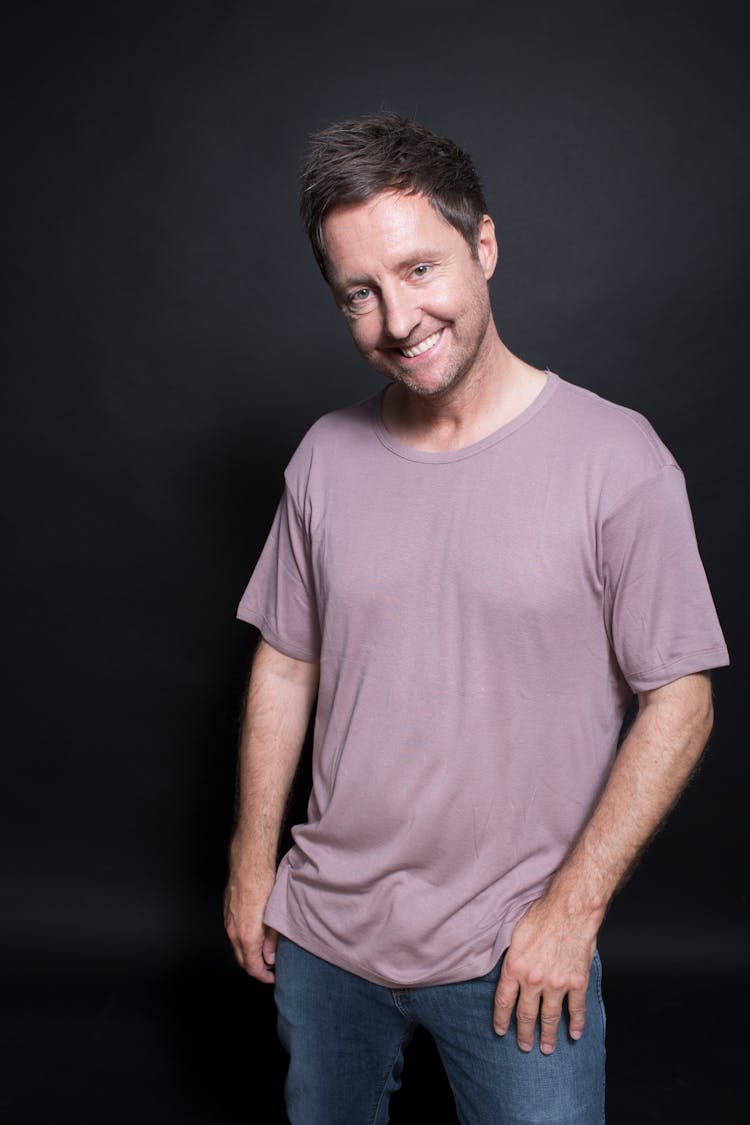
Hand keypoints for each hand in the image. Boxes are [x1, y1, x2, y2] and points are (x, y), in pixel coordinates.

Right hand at [224, 863, 277, 983]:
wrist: (248, 862)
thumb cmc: (263, 883)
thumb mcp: (274, 914)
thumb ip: (272, 940)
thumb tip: (270, 958)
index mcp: (247, 935)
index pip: (252, 967)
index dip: (263, 976)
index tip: (273, 977)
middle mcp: (234, 932)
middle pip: (242, 961)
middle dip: (256, 968)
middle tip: (271, 967)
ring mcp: (228, 922)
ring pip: (237, 947)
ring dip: (249, 954)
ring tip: (266, 951)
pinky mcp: (227, 912)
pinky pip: (234, 934)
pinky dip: (243, 941)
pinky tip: (256, 934)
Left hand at [492, 895, 597, 1054]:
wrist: (570, 909)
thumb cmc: (542, 915)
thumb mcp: (516, 935)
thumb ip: (512, 958)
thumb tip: (508, 973)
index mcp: (515, 967)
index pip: (504, 1001)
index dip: (501, 1019)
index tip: (501, 1031)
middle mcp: (533, 980)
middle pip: (526, 1014)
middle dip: (524, 1034)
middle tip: (524, 1046)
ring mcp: (557, 984)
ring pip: (550, 1018)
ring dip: (547, 1036)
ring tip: (546, 1048)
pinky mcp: (577, 982)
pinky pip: (576, 1009)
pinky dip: (576, 1023)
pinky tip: (574, 1034)